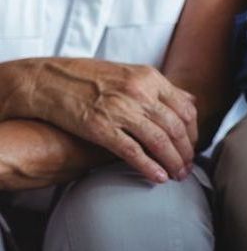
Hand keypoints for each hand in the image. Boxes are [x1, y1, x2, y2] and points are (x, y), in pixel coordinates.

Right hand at [2, 58, 196, 183]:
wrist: (50, 79)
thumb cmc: (90, 78)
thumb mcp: (130, 73)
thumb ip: (160, 88)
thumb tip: (191, 100)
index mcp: (149, 77)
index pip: (185, 108)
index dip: (193, 132)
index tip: (193, 146)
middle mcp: (139, 91)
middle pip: (175, 127)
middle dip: (186, 151)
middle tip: (188, 168)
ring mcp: (120, 109)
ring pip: (159, 140)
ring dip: (172, 162)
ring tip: (177, 176)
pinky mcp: (100, 127)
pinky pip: (132, 151)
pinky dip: (148, 166)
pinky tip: (157, 178)